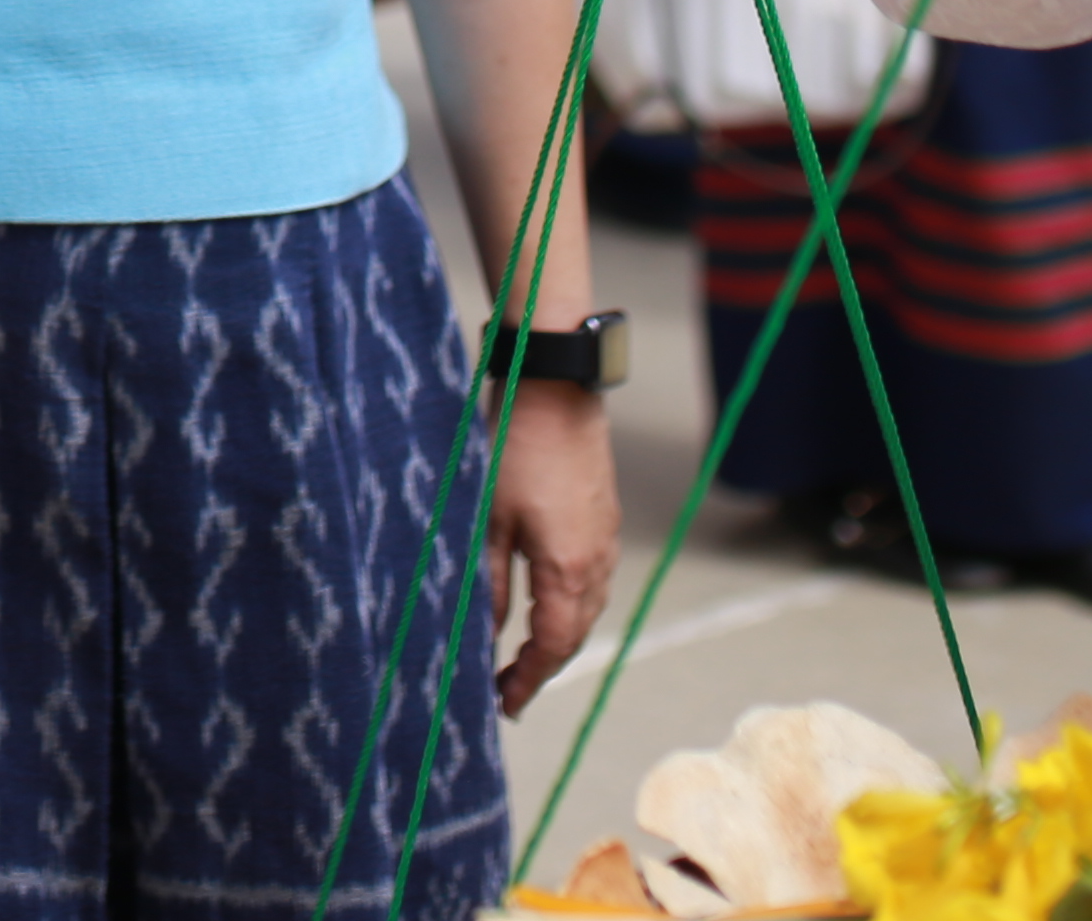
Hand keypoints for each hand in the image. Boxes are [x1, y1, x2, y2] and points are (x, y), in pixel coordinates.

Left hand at [488, 384, 618, 712]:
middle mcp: (598, 562)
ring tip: (521, 651)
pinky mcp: (603, 518)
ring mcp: (606, 540)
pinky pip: (592, 579)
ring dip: (557, 635)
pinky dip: (569, 603)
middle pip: (574, 634)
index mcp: (569, 570)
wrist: (555, 387)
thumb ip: (489, 585)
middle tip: (507, 687)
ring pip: (586, 608)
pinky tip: (542, 600)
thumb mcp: (488, 523)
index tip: (504, 704)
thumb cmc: (515, 449)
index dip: (527, 680)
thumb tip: (485, 636)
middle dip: (542, 665)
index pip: (553, 648)